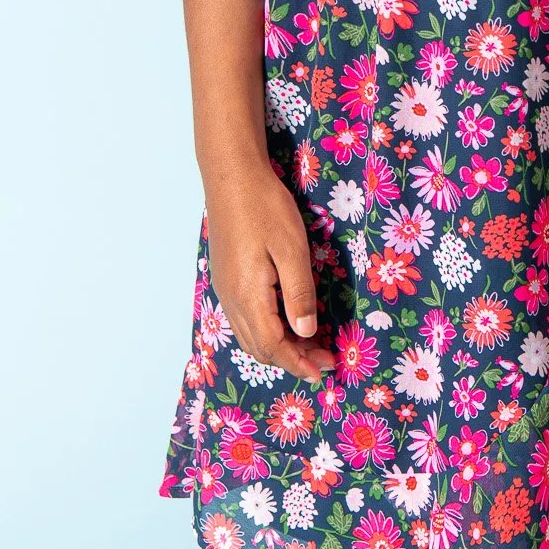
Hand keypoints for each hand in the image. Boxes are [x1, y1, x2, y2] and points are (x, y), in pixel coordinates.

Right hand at [205, 165, 336, 383]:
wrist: (231, 177)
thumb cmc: (266, 208)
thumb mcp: (291, 249)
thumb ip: (298, 293)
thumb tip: (306, 333)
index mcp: (248, 295)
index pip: (272, 346)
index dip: (297, 363)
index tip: (322, 370)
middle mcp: (231, 299)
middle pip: (259, 347)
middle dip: (291, 359)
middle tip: (323, 359)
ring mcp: (225, 289)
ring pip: (249, 335)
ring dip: (278, 347)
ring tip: (309, 346)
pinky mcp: (225, 278)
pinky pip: (244, 319)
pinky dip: (266, 331)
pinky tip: (285, 322)